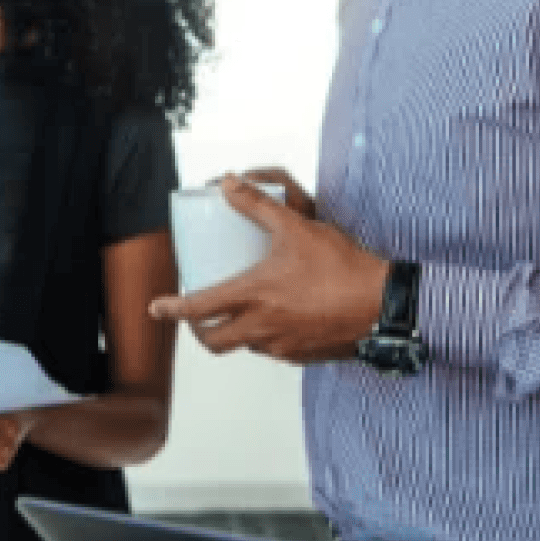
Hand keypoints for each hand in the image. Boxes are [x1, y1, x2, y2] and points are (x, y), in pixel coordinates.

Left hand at [147, 172, 383, 361]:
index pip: (199, 308)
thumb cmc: (341, 266)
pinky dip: (265, 338)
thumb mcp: (296, 227)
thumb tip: (228, 183)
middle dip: (199, 331)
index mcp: (254, 296)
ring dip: (235, 332)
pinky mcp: (302, 357)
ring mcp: (282, 347)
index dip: (172, 310)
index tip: (156, 308)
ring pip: (245, 346)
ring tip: (241, 310)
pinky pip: (273, 351)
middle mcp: (262, 327)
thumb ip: (257, 205)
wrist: (383, 304)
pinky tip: (279, 318)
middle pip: (214, 342)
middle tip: (196, 316)